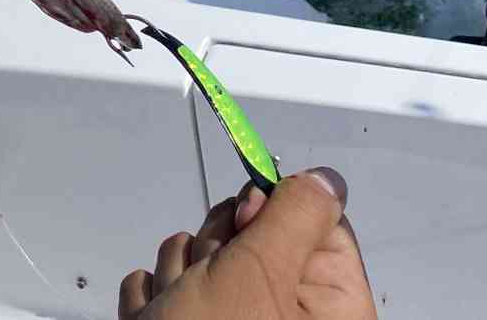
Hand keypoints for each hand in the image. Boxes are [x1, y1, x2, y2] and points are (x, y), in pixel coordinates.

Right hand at [118, 168, 376, 319]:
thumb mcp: (261, 275)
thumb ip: (295, 215)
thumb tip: (326, 179)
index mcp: (330, 312)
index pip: (315, 224)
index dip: (273, 211)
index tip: (246, 222)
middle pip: (251, 235)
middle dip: (215, 247)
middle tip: (207, 283)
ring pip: (200, 256)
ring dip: (179, 273)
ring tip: (175, 313)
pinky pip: (167, 285)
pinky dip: (155, 298)